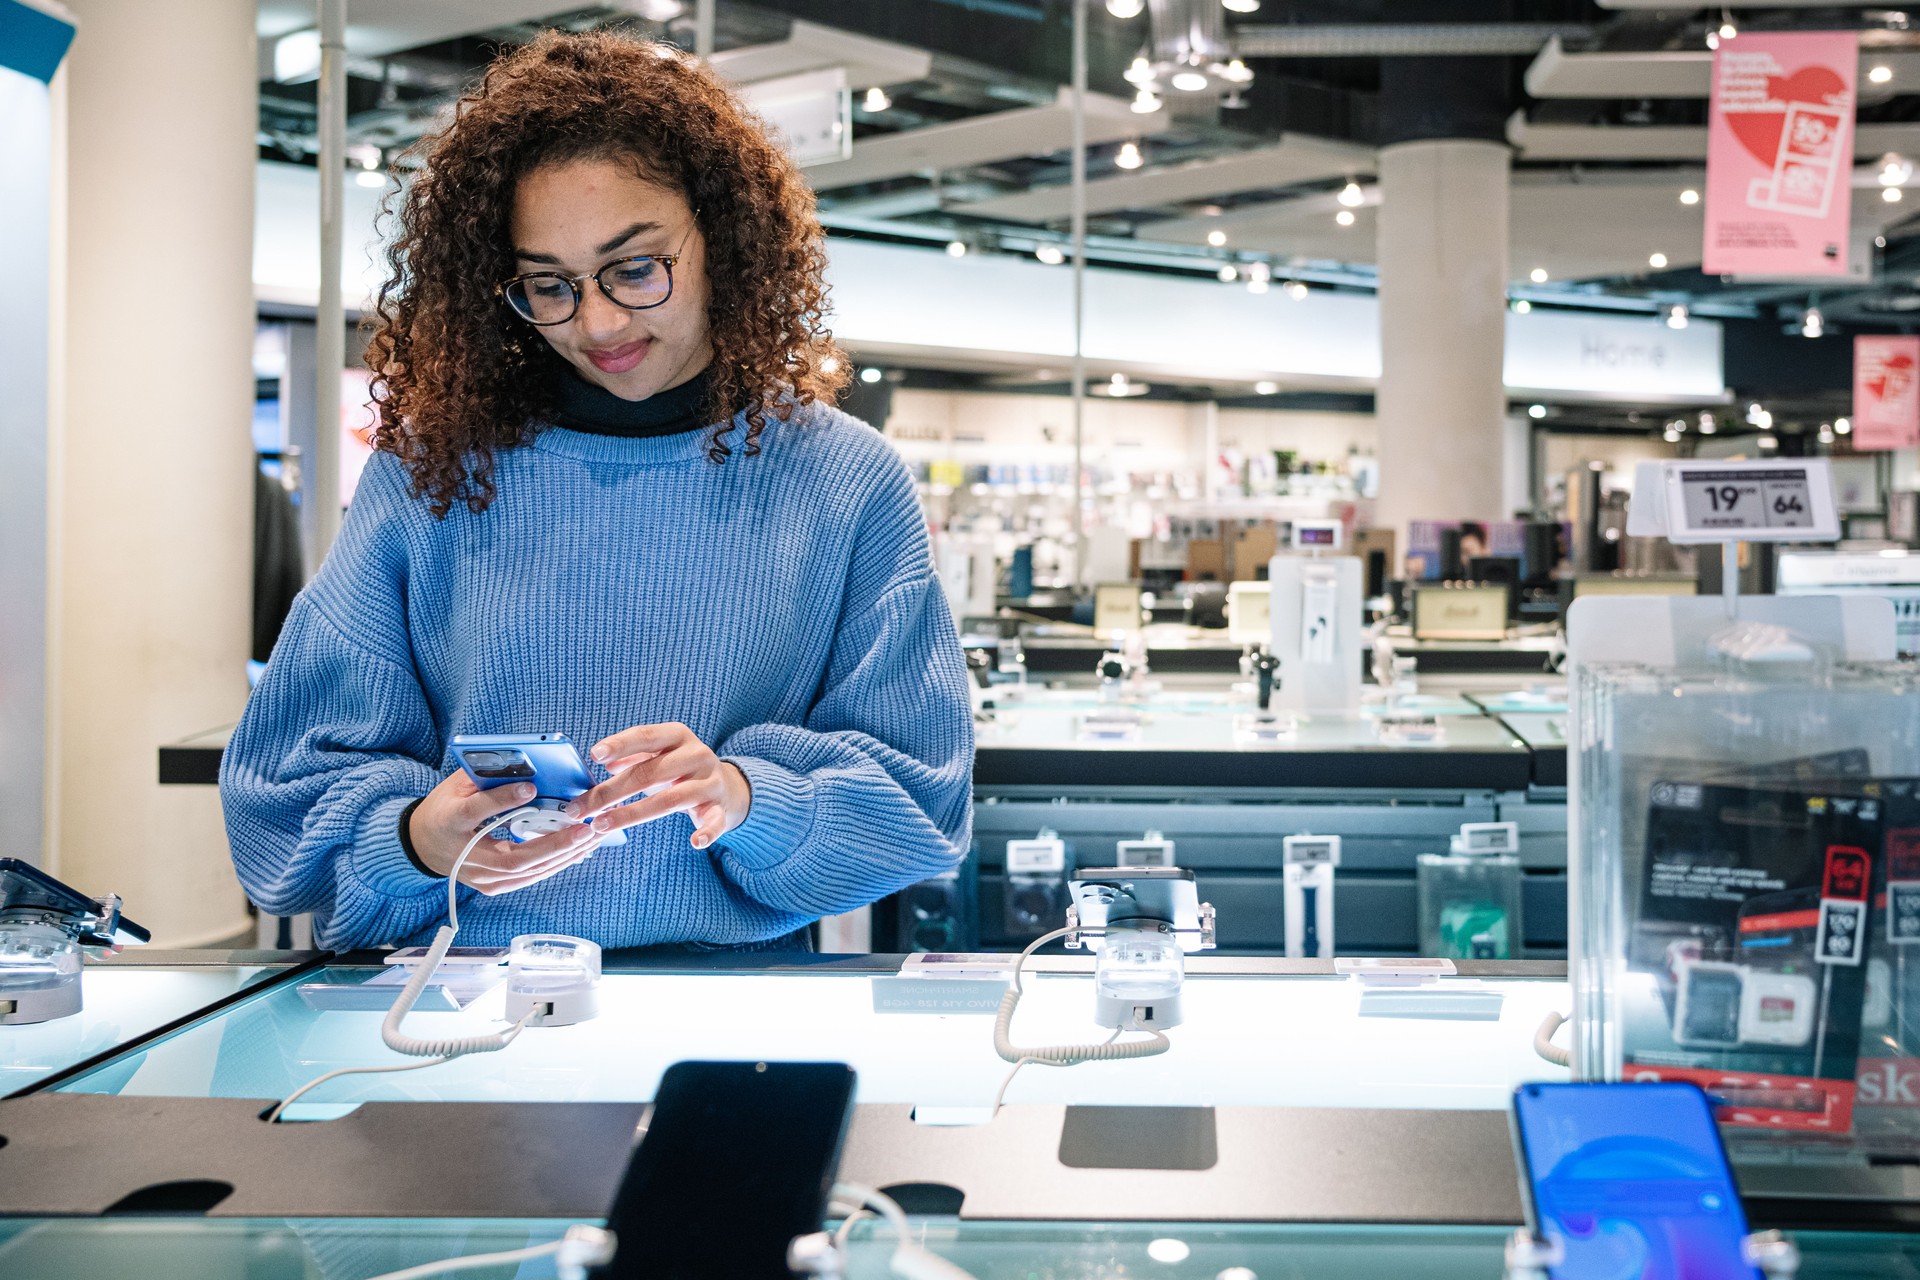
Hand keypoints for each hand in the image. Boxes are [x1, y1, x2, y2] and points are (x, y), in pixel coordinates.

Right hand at [408, 769, 600, 893]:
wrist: (425, 844)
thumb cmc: (447, 807)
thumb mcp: (458, 784)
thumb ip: (489, 775)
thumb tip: (528, 763)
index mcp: (450, 821)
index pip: (475, 811)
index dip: (502, 799)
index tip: (531, 788)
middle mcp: (464, 856)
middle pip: (513, 857)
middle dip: (554, 844)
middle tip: (585, 828)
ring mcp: (479, 877)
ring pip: (527, 872)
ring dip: (564, 855)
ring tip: (592, 837)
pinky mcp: (492, 887)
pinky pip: (529, 877)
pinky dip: (555, 863)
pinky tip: (578, 850)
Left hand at [564, 722, 751, 849]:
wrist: (726, 785)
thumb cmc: (679, 769)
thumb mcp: (658, 754)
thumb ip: (632, 755)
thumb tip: (604, 761)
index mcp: (678, 736)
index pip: (646, 736)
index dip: (620, 744)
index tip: (595, 755)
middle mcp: (697, 755)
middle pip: (649, 773)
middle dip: (611, 792)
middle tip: (579, 809)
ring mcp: (710, 782)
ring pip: (671, 800)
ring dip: (632, 814)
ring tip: (601, 825)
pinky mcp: (720, 808)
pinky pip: (714, 821)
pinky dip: (707, 832)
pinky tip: (695, 842)